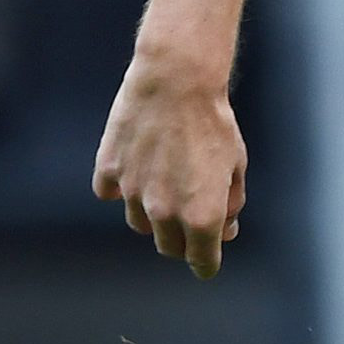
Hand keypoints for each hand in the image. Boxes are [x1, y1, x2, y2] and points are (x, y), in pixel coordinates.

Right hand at [94, 52, 247, 277]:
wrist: (177, 81)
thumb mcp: (235, 166)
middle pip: (169, 247)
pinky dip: (121, 187)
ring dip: (154, 215)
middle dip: (183, 239)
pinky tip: (138, 164)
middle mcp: (164, 213)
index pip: (201, 262)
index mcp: (202, 217)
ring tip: (167, 180)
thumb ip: (230, 204)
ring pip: (140, 224)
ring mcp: (132, 194)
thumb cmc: (214, 123)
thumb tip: (225, 229)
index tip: (207, 259)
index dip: (207, 262)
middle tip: (192, 214)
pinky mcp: (108, 172)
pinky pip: (110, 194)